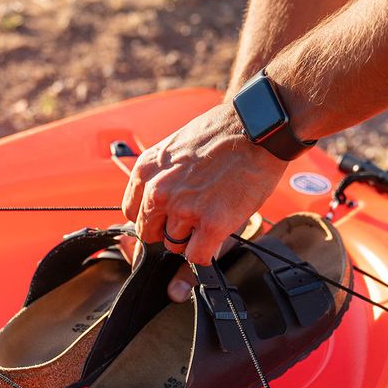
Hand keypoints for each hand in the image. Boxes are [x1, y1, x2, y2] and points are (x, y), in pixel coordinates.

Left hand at [121, 102, 286, 267]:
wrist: (255, 130)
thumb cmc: (221, 135)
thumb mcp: (175, 149)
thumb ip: (161, 177)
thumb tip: (160, 206)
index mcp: (147, 170)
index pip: (133, 213)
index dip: (153, 218)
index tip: (167, 216)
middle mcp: (160, 192)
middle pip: (150, 234)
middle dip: (168, 231)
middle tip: (191, 218)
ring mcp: (185, 210)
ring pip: (175, 246)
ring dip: (192, 238)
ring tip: (211, 214)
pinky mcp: (212, 224)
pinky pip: (197, 256)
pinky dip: (206, 251)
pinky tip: (217, 233)